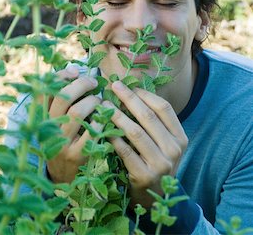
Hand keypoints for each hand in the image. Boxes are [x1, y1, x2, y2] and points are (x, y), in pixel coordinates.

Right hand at [46, 67, 101, 182]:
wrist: (61, 176)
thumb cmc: (61, 140)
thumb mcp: (54, 121)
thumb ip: (61, 98)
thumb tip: (75, 70)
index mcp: (41, 117)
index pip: (44, 90)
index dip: (60, 76)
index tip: (75, 71)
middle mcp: (48, 128)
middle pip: (63, 98)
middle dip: (81, 84)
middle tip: (94, 82)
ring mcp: (61, 142)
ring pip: (77, 112)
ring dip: (93, 102)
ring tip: (100, 101)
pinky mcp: (76, 155)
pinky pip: (91, 133)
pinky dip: (101, 122)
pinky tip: (105, 119)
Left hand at [106, 81, 187, 207]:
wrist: (154, 197)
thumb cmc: (152, 162)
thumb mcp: (161, 143)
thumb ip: (151, 123)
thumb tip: (128, 91)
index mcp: (180, 137)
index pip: (164, 108)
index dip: (144, 94)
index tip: (126, 85)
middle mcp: (174, 149)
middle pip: (148, 117)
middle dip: (128, 98)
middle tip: (112, 86)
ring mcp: (161, 164)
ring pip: (135, 132)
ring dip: (117, 115)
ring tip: (103, 105)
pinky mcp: (145, 175)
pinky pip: (125, 151)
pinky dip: (112, 137)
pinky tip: (102, 127)